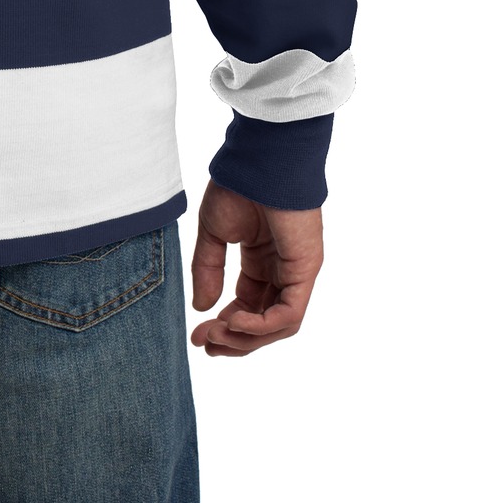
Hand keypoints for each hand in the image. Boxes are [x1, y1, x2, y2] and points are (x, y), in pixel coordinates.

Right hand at [189, 179, 322, 355]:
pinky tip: (233, 320)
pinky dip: (261, 325)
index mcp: (262, 259)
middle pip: (263, 322)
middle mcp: (282, 270)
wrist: (259, 160)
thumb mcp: (213, 233)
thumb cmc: (237, 186)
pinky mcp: (306, 270)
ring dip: (245, 338)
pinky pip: (288, 314)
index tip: (198, 333)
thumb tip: (202, 306)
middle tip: (205, 344)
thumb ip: (208, 270)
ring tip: (215, 335)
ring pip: (277, 325)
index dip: (225, 324)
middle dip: (234, 339)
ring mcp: (297, 272)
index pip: (248, 305)